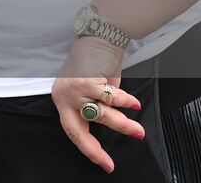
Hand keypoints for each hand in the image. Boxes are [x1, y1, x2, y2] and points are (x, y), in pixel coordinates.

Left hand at [51, 35, 144, 173]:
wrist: (98, 37)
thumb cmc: (95, 63)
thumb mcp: (91, 89)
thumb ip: (96, 105)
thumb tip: (111, 123)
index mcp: (62, 99)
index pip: (72, 130)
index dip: (88, 149)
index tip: (104, 163)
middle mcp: (63, 96)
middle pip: (77, 130)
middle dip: (94, 149)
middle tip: (109, 163)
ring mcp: (73, 89)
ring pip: (101, 115)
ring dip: (122, 125)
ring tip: (138, 130)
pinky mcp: (87, 81)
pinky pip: (111, 98)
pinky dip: (125, 102)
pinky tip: (134, 104)